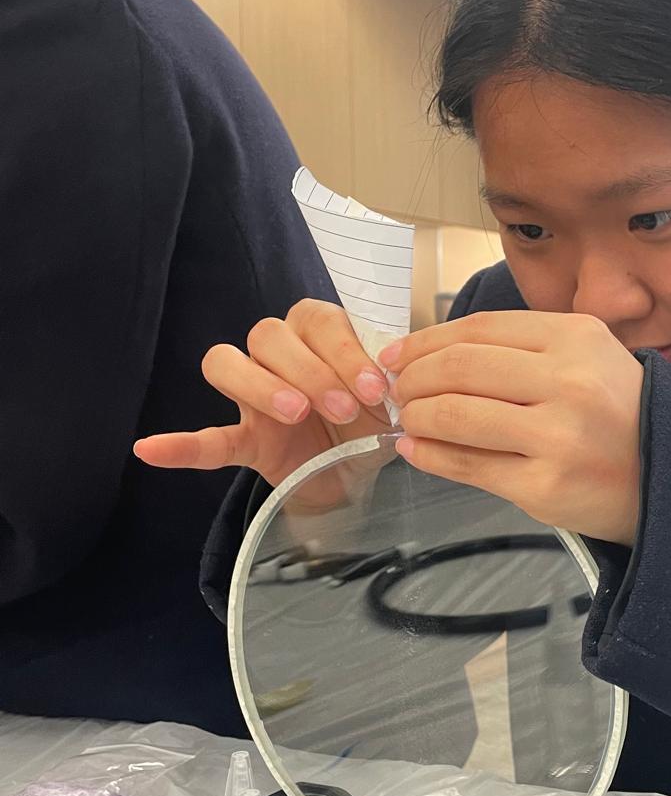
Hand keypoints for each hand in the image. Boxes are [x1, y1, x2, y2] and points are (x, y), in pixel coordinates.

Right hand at [133, 300, 390, 487]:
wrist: (363, 474)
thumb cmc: (375, 420)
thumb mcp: (392, 396)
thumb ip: (389, 377)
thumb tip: (397, 372)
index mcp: (317, 335)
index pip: (317, 320)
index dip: (344, 350)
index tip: (375, 388)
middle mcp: (278, 355)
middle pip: (267, 334)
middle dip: (310, 369)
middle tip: (345, 407)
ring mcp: (253, 397)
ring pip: (229, 363)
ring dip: (262, 385)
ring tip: (296, 414)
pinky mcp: (244, 440)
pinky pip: (206, 438)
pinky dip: (180, 445)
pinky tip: (149, 449)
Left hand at [382, 311, 644, 544]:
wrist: (669, 481)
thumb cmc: (619, 417)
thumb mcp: (586, 359)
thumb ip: (521, 351)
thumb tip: (433, 355)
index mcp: (577, 339)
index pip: (479, 329)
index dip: (426, 340)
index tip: (397, 353)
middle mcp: (569, 382)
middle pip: (460, 368)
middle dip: (413, 379)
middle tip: (395, 389)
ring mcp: (557, 437)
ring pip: (457, 416)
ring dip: (416, 416)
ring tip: (406, 420)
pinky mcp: (545, 485)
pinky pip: (469, 466)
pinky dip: (431, 456)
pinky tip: (417, 450)